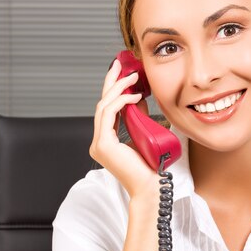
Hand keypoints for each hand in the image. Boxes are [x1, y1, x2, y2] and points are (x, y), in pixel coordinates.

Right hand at [89, 58, 158, 198]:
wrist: (151, 187)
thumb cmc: (151, 166)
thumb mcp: (143, 134)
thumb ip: (138, 117)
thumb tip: (139, 96)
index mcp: (106, 141)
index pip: (107, 109)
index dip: (113, 88)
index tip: (121, 71)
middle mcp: (99, 142)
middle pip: (102, 104)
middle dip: (111, 81)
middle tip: (120, 63)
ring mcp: (99, 145)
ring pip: (103, 106)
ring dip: (119, 88)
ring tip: (134, 77)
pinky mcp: (103, 145)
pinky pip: (108, 115)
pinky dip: (121, 102)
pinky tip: (134, 95)